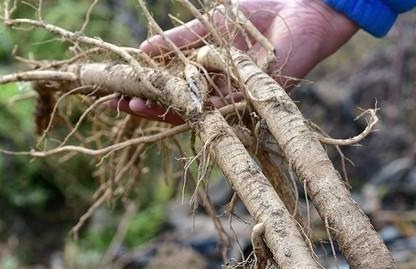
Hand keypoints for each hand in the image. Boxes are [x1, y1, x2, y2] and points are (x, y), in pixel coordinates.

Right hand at [115, 0, 357, 122]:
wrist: (299, 8)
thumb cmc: (258, 15)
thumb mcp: (210, 25)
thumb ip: (180, 41)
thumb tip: (142, 50)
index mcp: (209, 73)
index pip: (170, 87)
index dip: (144, 90)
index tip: (116, 90)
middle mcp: (221, 90)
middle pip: (180, 105)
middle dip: (148, 105)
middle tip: (120, 105)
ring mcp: (238, 96)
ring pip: (199, 111)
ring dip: (167, 110)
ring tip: (139, 106)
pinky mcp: (258, 96)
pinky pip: (226, 106)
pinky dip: (202, 105)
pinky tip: (178, 102)